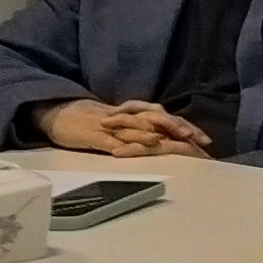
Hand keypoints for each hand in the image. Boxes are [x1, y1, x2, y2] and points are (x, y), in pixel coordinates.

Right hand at [36, 99, 214, 158]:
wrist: (57, 113)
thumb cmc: (92, 122)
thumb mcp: (122, 125)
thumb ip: (143, 131)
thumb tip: (169, 143)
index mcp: (134, 114)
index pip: (166, 118)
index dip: (186, 128)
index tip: (206, 140)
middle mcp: (126, 117)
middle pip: (156, 118)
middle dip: (177, 127)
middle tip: (196, 139)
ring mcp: (110, 125)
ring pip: (136, 127)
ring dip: (155, 133)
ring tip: (173, 141)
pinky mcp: (92, 135)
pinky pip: (110, 140)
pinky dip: (124, 144)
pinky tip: (137, 149)